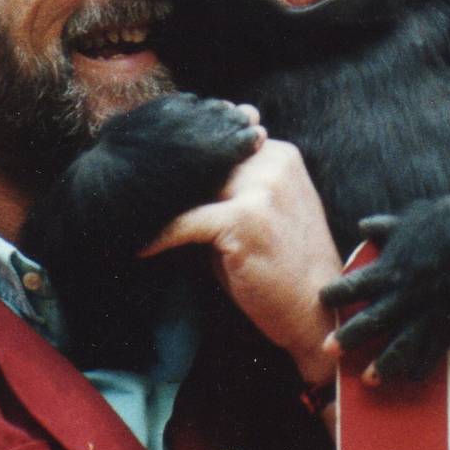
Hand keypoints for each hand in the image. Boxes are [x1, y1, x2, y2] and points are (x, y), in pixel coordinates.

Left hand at [141, 135, 340, 385]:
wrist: (317, 310)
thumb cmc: (282, 264)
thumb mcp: (261, 211)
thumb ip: (230, 185)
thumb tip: (177, 172)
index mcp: (279, 154)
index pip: (218, 140)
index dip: (185, 152)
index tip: (151, 164)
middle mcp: (273, 162)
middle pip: (202, 157)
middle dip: (168, 173)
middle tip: (133, 187)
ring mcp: (261, 188)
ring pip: (191, 182)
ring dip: (160, 200)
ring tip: (133, 210)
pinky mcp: (245, 219)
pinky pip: (186, 221)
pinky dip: (160, 236)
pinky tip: (142, 247)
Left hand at [320, 197, 449, 384]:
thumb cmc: (446, 217)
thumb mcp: (407, 219)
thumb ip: (383, 228)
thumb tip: (363, 227)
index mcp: (390, 269)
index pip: (352, 287)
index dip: (334, 295)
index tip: (323, 300)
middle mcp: (405, 294)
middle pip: (370, 323)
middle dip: (348, 338)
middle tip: (328, 351)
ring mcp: (429, 311)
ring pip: (401, 346)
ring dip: (383, 365)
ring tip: (369, 380)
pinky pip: (435, 350)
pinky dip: (423, 365)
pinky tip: (412, 376)